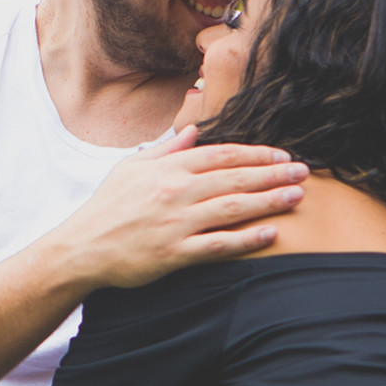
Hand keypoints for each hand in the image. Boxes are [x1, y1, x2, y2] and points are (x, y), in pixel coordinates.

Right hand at [46, 125, 307, 290]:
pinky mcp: (174, 253)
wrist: (82, 247)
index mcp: (167, 169)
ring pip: (233, 208)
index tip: (282, 156)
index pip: (221, 155)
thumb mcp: (130, 168)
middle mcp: (175, 192)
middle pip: (234, 178)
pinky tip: (271, 234)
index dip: (255, 154)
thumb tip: (191, 132)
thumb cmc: (106, 207)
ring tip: (297, 197)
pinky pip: (218, 245)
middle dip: (273, 174)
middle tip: (303, 173)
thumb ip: (165, 150)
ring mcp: (176, 222)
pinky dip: (247, 239)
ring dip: (269, 201)